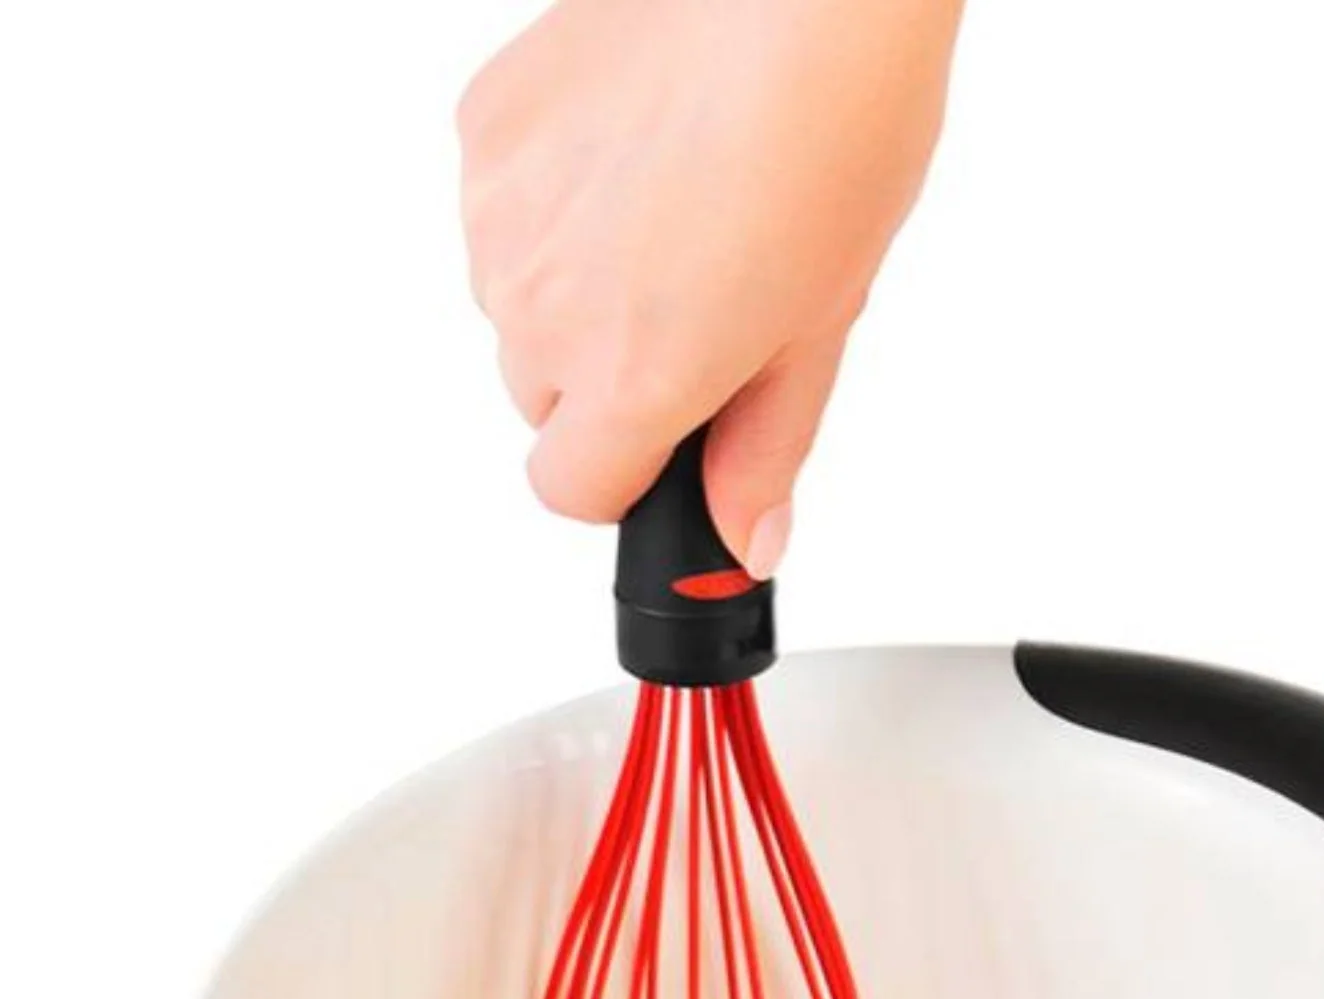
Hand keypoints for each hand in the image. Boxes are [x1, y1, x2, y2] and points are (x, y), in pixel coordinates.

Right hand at [458, 0, 962, 558]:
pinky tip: (634, 154)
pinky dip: (553, 205)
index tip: (670, 436)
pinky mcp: (482, 128)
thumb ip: (765, 447)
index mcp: (631, 375)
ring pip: (518, 305)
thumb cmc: (834, 133)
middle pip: (543, 400)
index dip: (628, 473)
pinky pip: (501, 211)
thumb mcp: (819, 325)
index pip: (571, 492)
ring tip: (676, 212)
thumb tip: (747, 539)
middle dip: (608, 376)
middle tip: (701, 301)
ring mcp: (498, 213)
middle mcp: (543, 306)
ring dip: (578, 288)